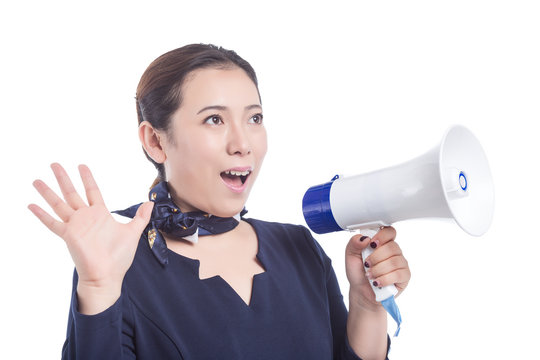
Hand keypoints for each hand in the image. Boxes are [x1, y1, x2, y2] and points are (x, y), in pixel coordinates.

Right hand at [28, 163, 152, 312]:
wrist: (108, 276)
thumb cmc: (119, 257)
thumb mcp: (133, 232)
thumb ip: (141, 217)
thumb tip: (150, 203)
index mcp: (100, 215)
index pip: (92, 191)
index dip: (87, 178)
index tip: (81, 165)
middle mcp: (86, 218)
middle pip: (72, 193)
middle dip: (63, 178)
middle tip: (54, 164)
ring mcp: (76, 226)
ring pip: (59, 204)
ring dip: (48, 192)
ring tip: (37, 180)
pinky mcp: (69, 236)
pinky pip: (52, 223)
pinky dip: (41, 215)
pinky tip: (31, 205)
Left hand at [345, 226, 409, 310]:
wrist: (361, 292)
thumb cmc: (358, 273)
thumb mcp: (350, 256)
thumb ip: (354, 244)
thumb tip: (365, 238)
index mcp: (382, 243)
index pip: (389, 231)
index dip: (382, 236)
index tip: (372, 244)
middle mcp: (394, 251)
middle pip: (392, 247)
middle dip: (375, 257)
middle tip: (366, 265)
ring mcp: (401, 263)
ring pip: (394, 261)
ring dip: (378, 270)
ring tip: (369, 275)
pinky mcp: (404, 276)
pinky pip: (398, 274)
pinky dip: (384, 279)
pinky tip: (377, 282)